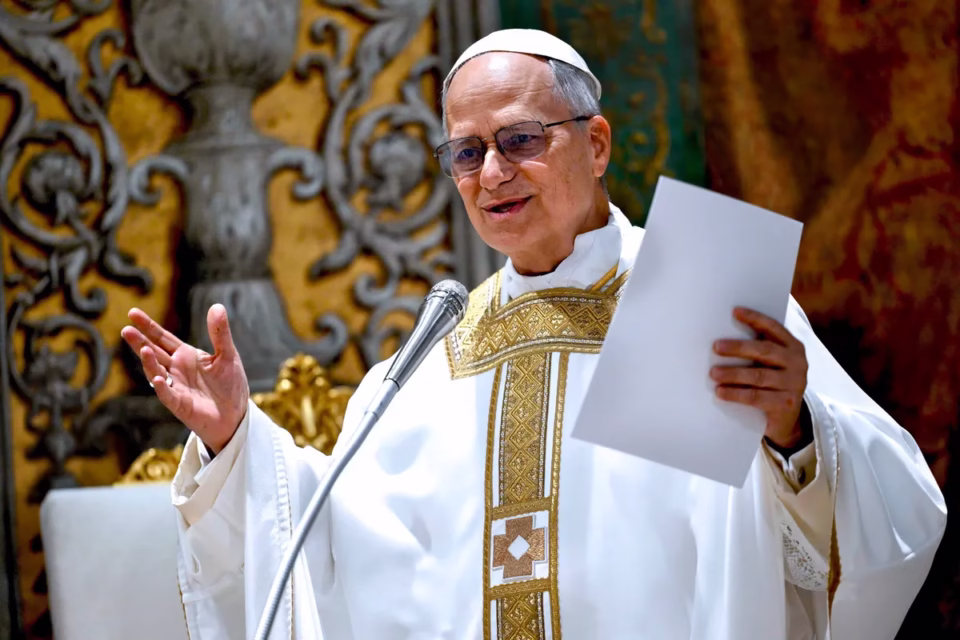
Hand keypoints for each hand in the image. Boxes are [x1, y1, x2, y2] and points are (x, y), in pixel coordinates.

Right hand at [121, 304, 248, 453]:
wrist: (236, 414)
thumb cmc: (230, 384)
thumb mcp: (228, 355)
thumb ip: (220, 333)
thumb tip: (217, 306)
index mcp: (185, 355)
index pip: (162, 338)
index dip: (148, 326)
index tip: (132, 313)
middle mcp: (176, 370)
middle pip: (154, 353)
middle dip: (140, 342)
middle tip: (126, 329)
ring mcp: (176, 387)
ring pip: (157, 372)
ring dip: (149, 362)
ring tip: (144, 349)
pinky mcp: (180, 405)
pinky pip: (168, 395)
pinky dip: (163, 387)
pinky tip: (159, 378)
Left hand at [710, 307, 809, 450]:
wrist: (787, 418)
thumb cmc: (772, 383)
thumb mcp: (770, 364)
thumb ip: (758, 349)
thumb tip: (723, 336)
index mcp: (793, 347)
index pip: (774, 328)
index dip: (755, 319)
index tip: (735, 312)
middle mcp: (797, 363)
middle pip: (765, 351)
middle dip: (738, 348)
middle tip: (716, 347)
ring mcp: (794, 384)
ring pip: (759, 375)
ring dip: (733, 374)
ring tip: (713, 373)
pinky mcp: (786, 404)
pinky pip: (757, 397)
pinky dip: (736, 393)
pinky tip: (720, 392)